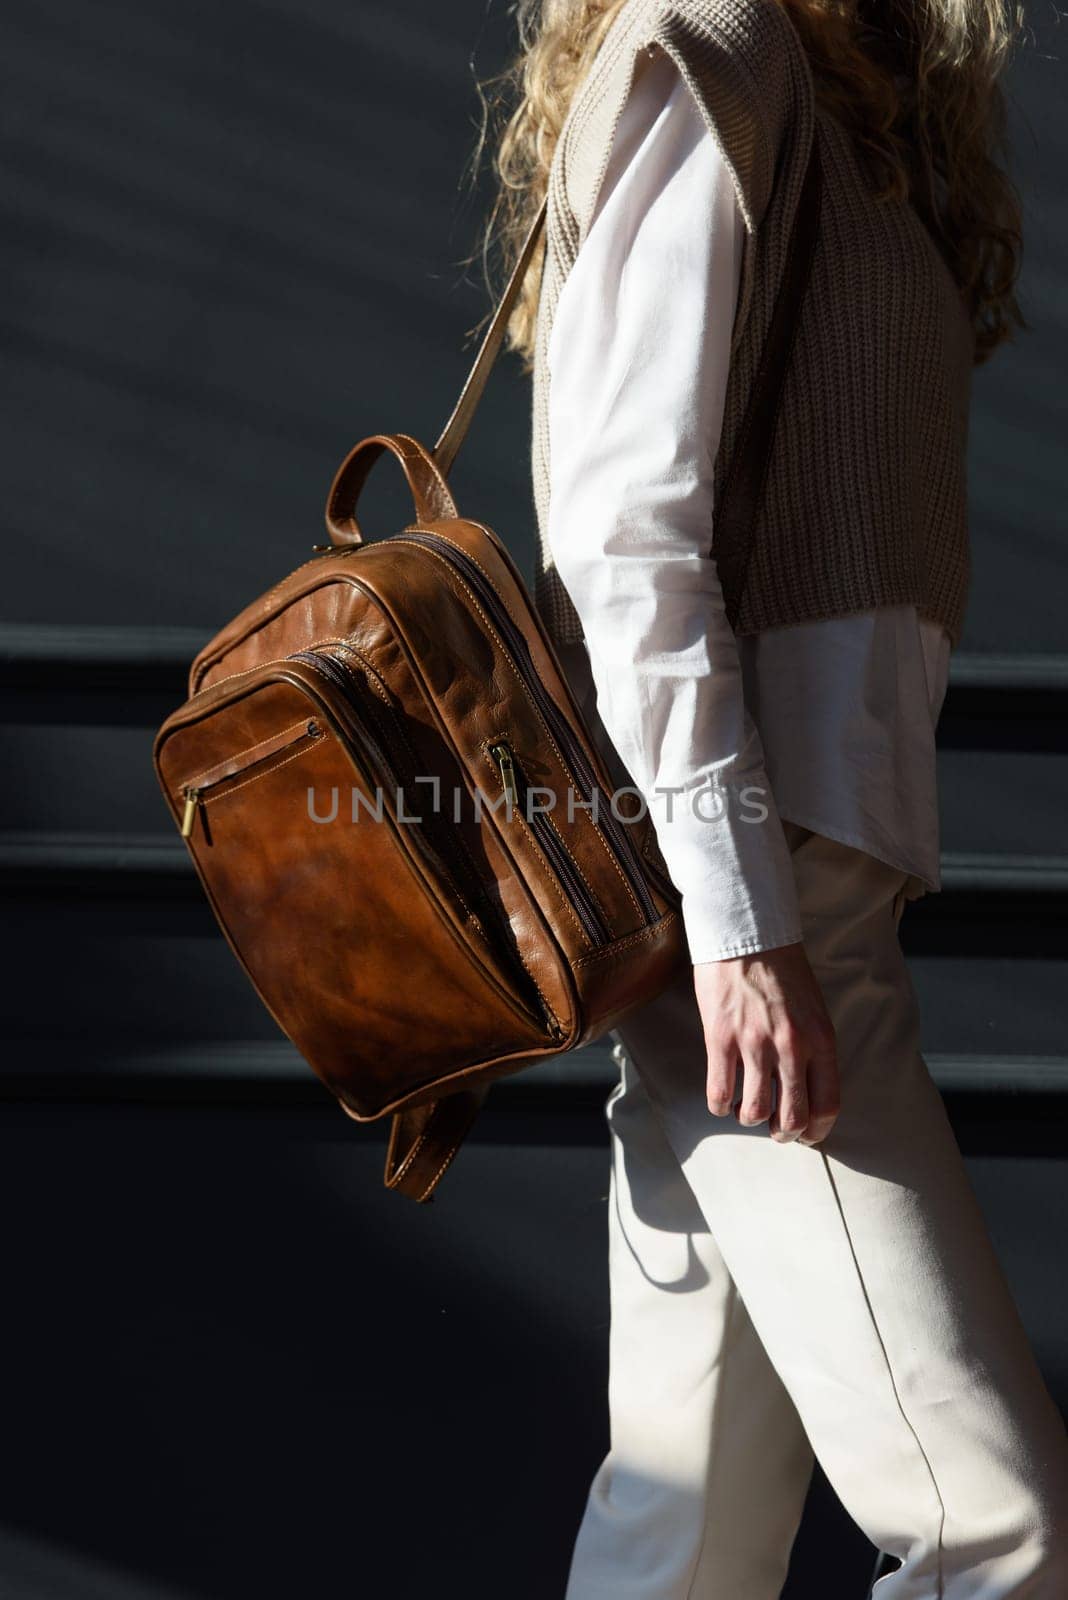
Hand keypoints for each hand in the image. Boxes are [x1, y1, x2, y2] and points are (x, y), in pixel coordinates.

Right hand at [693, 942, 838, 1145]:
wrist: (747, 935)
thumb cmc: (783, 969)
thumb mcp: (815, 1009)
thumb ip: (814, 1048)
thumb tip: (806, 1087)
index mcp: (821, 1039)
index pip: (828, 1104)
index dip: (818, 1131)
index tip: (807, 1135)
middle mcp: (792, 1047)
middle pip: (793, 1117)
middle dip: (784, 1134)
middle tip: (775, 1131)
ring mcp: (755, 1045)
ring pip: (756, 1112)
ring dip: (751, 1119)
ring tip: (746, 1110)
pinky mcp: (721, 1039)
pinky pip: (721, 1093)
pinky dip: (721, 1106)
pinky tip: (722, 1099)